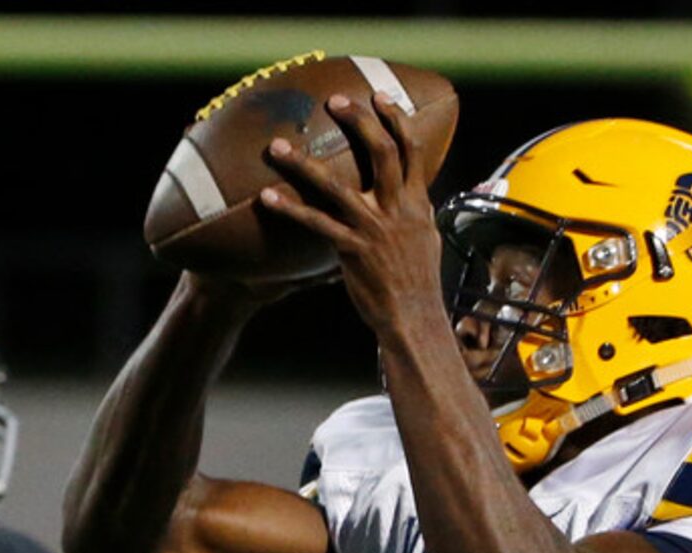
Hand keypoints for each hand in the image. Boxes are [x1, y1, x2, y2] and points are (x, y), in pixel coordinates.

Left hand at [256, 89, 446, 345]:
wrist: (413, 317)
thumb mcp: (425, 239)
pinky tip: (267, 198)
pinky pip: (315, 224)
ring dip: (303, 163)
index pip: (411, 149)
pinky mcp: (352, 251)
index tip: (379, 95)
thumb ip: (413, 213)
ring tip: (277, 146)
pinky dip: (290, 209)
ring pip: (336, 186)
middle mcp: (397, 209)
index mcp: (417, 203)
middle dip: (359, 120)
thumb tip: (408, 196)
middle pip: (381, 152)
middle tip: (334, 100)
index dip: (395, 118)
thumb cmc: (416, 282)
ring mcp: (373, 228)